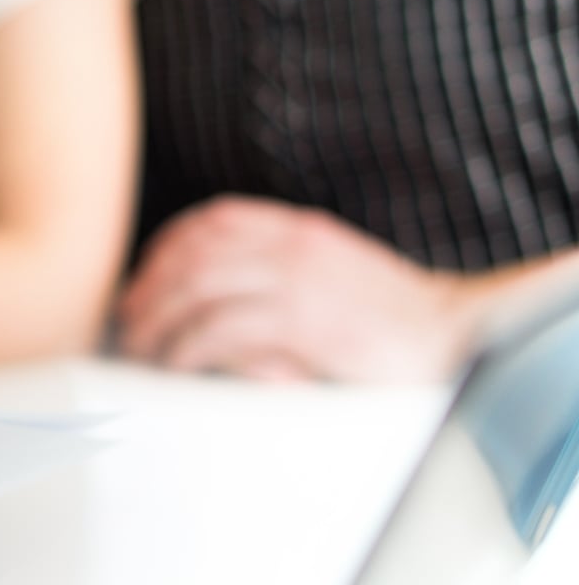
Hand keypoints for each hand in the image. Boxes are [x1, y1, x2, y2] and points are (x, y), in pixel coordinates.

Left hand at [116, 196, 475, 380]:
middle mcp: (292, 245)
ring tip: (142, 351)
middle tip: (128, 323)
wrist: (456, 336)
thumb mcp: (332, 275)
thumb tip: (214, 301)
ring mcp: (297, 281)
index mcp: (299, 230)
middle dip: (150, 288)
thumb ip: (279, 274)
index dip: (166, 248)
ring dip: (159, 320)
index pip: (213, 220)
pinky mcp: (301, 322)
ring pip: (197, 288)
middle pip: (193, 253)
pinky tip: (176, 365)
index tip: (141, 280)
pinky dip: (187, 347)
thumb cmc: (391, 317)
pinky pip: (222, 329)